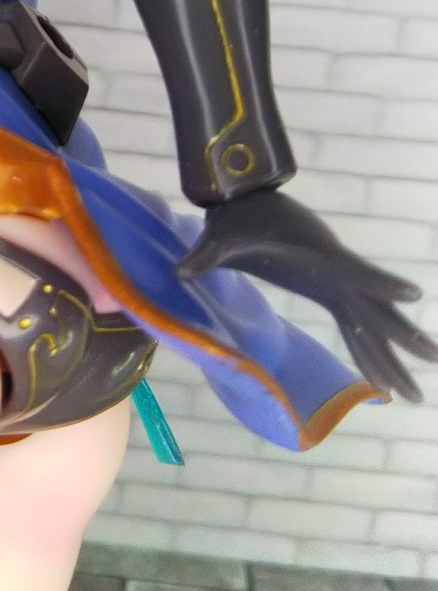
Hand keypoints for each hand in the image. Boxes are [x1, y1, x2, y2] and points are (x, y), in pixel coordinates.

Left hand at [176, 187, 437, 401]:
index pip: (354, 272)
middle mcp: (333, 272)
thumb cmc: (236, 214)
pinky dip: (369, 346)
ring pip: (372, 321)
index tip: (412, 295)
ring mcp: (334, 280)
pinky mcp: (326, 284)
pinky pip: (355, 321)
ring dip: (393, 353)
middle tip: (430, 371)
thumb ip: (205, 254)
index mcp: (316, 256)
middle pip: (375, 312)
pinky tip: (380, 376)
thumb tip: (178, 271)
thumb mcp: (221, 234)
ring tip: (415, 393)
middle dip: (402, 342)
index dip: (381, 284)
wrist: (245, 197)